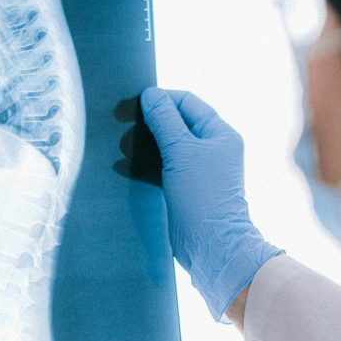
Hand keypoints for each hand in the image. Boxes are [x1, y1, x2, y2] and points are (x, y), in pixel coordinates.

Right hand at [140, 88, 280, 320]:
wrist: (211, 247)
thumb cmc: (202, 195)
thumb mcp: (181, 152)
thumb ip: (164, 121)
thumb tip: (150, 94)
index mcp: (220, 133)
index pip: (187, 103)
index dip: (161, 99)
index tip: (133, 103)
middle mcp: (212, 148)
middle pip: (176, 123)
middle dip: (149, 122)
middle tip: (122, 125)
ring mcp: (199, 169)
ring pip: (167, 146)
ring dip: (144, 144)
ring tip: (120, 147)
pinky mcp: (185, 188)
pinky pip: (162, 167)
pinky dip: (145, 164)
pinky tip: (124, 167)